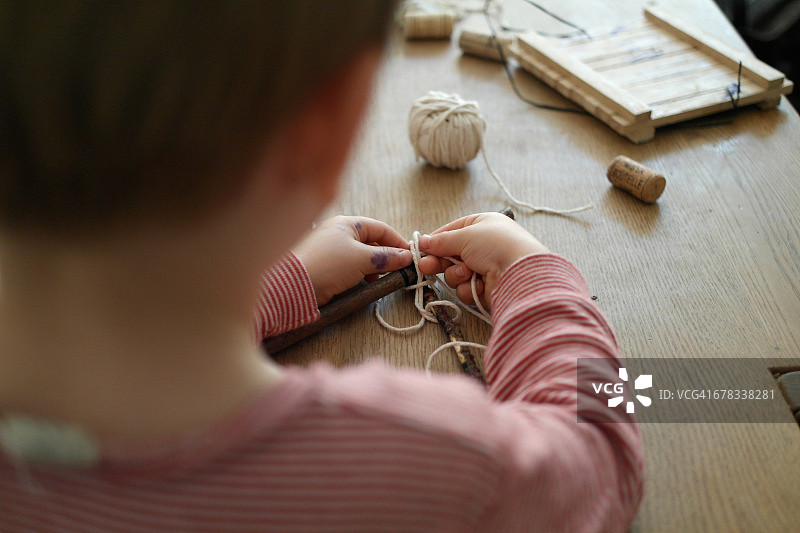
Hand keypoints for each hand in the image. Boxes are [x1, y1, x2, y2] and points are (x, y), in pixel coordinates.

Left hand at [293, 216, 411, 304]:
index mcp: (347, 223)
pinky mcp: (326, 267)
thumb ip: (386, 257)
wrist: (294, 286)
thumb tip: (405, 257)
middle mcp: (338, 233)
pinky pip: (350, 267)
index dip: (397, 241)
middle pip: (371, 242)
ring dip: (374, 267)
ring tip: (379, 278)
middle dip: (386, 256)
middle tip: (397, 270)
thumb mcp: (363, 259)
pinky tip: (364, 283)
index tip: (409, 256)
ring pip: (362, 256)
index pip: (380, 228)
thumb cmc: (328, 265)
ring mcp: (331, 250)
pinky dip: (361, 274)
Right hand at [417, 212, 547, 306]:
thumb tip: (423, 241)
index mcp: (482, 225)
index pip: (452, 232)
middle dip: (439, 262)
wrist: (521, 273)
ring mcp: (485, 267)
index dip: (435, 241)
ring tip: (468, 273)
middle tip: (425, 267)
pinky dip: (468, 288)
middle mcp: (483, 245)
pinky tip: (479, 284)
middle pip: (451, 255)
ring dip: (457, 275)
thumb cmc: (497, 245)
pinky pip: (465, 289)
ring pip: (456, 274)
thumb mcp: (465, 235)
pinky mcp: (486, 287)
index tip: (421, 249)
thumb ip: (442, 241)